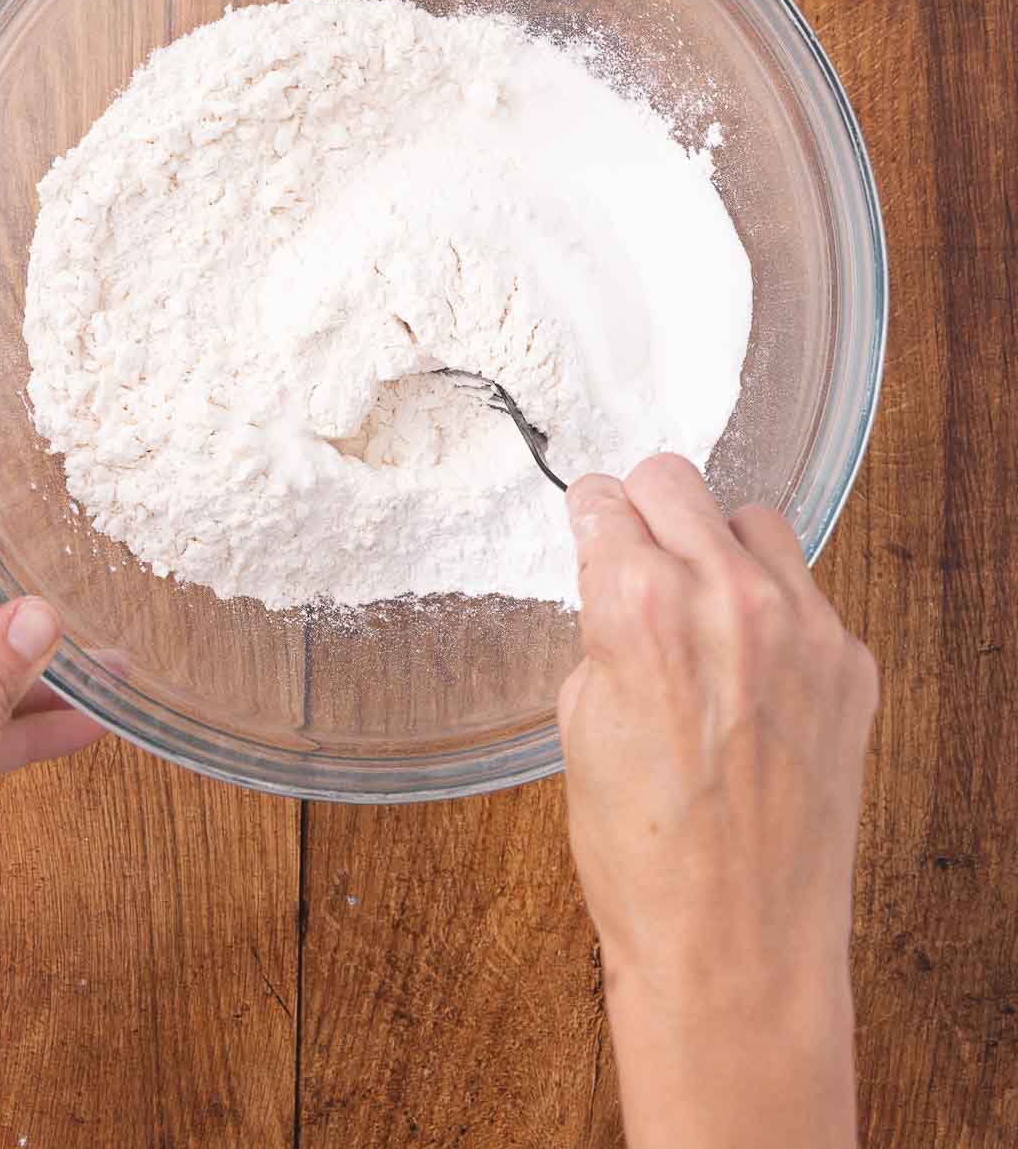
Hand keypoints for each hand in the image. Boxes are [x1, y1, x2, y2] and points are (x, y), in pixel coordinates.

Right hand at [558, 456, 877, 1148]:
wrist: (735, 948)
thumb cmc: (644, 857)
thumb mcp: (579, 723)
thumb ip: (602, 628)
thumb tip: (617, 579)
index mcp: (640, 607)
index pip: (607, 500)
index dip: (590, 515)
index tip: (593, 521)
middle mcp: (728, 598)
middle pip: (676, 481)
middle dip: (646, 511)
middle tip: (637, 553)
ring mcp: (802, 628)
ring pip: (754, 520)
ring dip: (718, 547)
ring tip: (701, 607)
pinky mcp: (851, 663)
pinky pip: (806, 592)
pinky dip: (773, 609)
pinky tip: (750, 667)